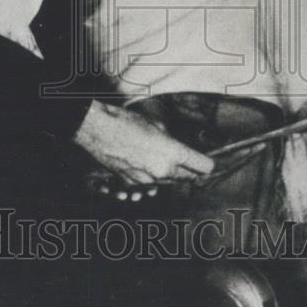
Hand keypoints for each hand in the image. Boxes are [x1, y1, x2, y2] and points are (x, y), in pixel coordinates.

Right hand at [74, 99, 213, 197]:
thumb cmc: (125, 122)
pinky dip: (153, 178)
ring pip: (169, 182)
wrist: (97, 130)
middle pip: (188, 178)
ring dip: (172, 175)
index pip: (203, 167)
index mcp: (173, 154)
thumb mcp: (155, 125)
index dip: (208, 163)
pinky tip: (149, 167)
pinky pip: (150, 185)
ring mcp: (147, 180)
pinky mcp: (133, 183)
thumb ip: (170, 139)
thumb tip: (174, 145)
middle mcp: (163, 171)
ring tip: (169, 163)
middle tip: (192, 163)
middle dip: (191, 171)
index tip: (208, 161)